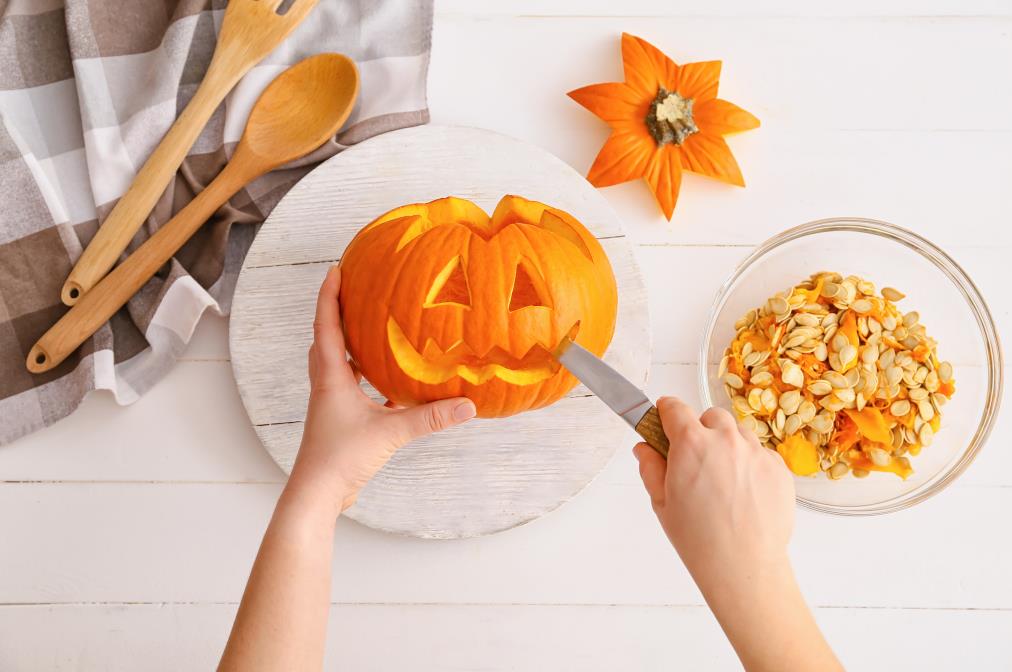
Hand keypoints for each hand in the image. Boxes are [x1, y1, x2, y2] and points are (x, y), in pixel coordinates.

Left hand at [288, 265, 475, 515]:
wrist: (317, 494)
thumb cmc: (340, 458)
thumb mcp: (390, 433)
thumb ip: (429, 417)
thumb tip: (467, 404)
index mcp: (331, 377)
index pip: (326, 324)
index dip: (329, 295)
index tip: (337, 268)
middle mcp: (327, 384)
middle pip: (326, 338)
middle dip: (337, 312)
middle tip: (355, 291)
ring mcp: (331, 402)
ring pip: (338, 363)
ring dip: (351, 343)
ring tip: (374, 328)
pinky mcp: (340, 419)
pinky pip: (352, 387)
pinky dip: (367, 377)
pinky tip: (392, 382)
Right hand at [631, 399, 842, 671]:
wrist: (744, 566)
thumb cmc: (699, 539)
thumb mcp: (662, 503)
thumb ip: (650, 468)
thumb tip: (644, 448)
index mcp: (691, 443)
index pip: (674, 407)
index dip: (666, 412)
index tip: (664, 420)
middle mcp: (726, 439)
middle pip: (710, 416)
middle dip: (700, 430)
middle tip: (694, 460)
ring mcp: (757, 452)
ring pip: (738, 433)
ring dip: (727, 444)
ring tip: (721, 479)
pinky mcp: (779, 468)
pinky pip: (761, 453)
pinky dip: (750, 463)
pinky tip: (743, 492)